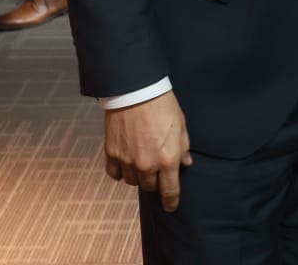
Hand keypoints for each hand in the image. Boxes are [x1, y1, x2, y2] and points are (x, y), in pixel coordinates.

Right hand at [103, 90, 192, 210]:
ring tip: (141, 162)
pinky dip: (120, 172)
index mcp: (168, 158)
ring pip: (132, 182)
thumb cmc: (161, 105)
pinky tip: (125, 163)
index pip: (170, 190)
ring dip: (138, 176)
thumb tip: (186, 162)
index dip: (171, 201)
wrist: (135, 91)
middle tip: (157, 170)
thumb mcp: (181, 125)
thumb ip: (183, 147)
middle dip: (155, 182)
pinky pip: (115, 174)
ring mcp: (128, 160)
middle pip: (150, 187)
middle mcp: (147, 164)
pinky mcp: (112, 153)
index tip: (170, 206)